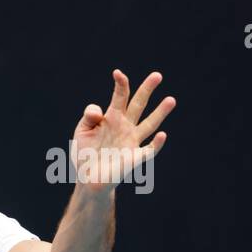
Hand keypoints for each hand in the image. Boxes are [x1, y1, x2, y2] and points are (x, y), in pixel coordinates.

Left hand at [71, 69, 175, 188]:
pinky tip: (162, 135)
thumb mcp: (81, 131)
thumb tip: (100, 111)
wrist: (88, 178)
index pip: (120, 96)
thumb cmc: (85, 153)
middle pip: (138, 104)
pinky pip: (149, 150)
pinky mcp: (134, 157)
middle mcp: (125, 126)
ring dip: (160, 112)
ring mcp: (132, 141)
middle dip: (147, 90)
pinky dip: (156, 144)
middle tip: (157, 75)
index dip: (120, 84)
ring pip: (149, 124)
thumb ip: (88, 117)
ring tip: (171, 100)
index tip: (117, 73)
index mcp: (112, 117)